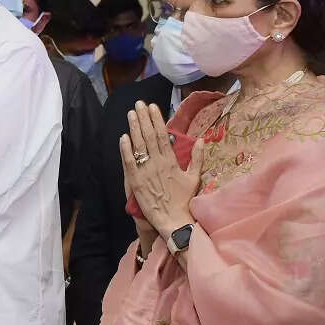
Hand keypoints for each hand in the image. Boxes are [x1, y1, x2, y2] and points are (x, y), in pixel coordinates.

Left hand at [121, 102, 200, 238]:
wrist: (174, 220)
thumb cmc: (184, 200)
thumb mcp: (194, 177)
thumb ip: (197, 158)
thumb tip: (201, 140)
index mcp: (171, 161)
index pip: (162, 135)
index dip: (156, 119)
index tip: (152, 106)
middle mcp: (157, 163)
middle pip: (148, 136)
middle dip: (143, 118)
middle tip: (138, 104)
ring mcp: (145, 172)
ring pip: (138, 146)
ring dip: (134, 128)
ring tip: (131, 114)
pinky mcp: (135, 182)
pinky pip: (129, 163)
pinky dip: (126, 149)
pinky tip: (123, 137)